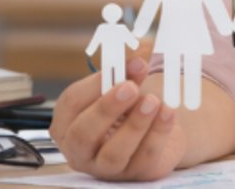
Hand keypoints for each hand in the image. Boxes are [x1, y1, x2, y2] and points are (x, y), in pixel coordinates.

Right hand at [52, 57, 184, 180]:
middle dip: (107, 109)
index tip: (118, 66)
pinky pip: (145, 158)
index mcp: (66, 124)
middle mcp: (80, 151)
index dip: (95, 84)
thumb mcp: (119, 87)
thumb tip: (139, 57)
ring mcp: (106, 169)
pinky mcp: (136, 176)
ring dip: (134, 125)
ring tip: (152, 101)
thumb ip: (124, 73)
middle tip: (130, 88)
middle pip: (83, 135)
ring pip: (114, 154)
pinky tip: (167, 112)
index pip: (72, 104)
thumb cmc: (125, 107)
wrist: (152, 132)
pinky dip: (158, 133)